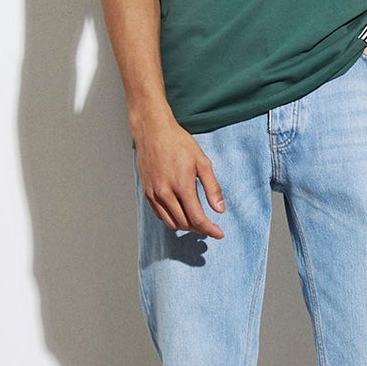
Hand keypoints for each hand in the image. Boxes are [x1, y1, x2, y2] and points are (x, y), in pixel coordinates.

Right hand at [131, 112, 226, 237]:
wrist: (153, 132)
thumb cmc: (178, 143)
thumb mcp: (202, 162)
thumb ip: (212, 188)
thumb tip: (220, 209)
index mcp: (182, 186)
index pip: (197, 218)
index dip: (210, 230)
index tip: (219, 234)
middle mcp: (165, 193)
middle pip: (184, 223)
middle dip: (199, 229)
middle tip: (210, 226)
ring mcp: (154, 194)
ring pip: (171, 222)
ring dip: (185, 226)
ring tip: (197, 221)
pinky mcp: (147, 192)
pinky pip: (160, 215)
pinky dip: (172, 219)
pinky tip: (181, 214)